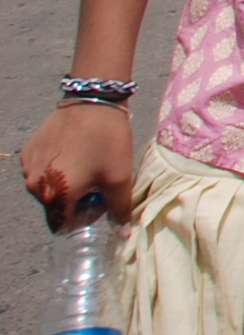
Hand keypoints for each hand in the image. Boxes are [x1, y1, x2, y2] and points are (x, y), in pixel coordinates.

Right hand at [21, 102, 134, 230]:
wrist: (93, 101)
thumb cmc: (107, 141)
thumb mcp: (119, 177)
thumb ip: (119, 209)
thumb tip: (124, 233)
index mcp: (54, 197)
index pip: (62, 226)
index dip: (83, 218)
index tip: (99, 200)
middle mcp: (34, 186)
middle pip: (54, 207)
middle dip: (76, 200)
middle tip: (98, 179)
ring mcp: (28, 167)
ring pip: (47, 188)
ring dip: (66, 184)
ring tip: (88, 163)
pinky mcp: (28, 151)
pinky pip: (41, 170)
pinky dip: (57, 167)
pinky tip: (76, 151)